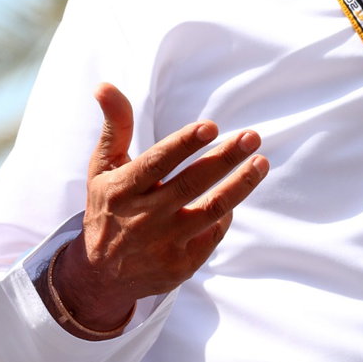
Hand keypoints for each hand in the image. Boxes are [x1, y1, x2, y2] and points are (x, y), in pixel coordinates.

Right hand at [45, 83, 266, 335]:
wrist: (101, 275)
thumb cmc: (108, 207)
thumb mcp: (102, 168)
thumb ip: (115, 127)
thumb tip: (104, 85)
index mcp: (122, 190)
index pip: (157, 163)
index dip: (184, 144)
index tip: (210, 126)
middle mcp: (142, 218)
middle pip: (192, 184)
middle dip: (225, 158)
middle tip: (252, 137)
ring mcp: (164, 244)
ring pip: (212, 210)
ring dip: (240, 184)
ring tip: (261, 163)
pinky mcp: (181, 266)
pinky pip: (213, 233)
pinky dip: (226, 212)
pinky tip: (235, 191)